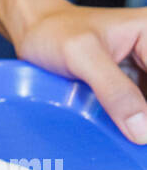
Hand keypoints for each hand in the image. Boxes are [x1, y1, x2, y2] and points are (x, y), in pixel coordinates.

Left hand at [13, 3, 146, 144]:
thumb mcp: (81, 55)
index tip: (140, 136)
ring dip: (140, 124)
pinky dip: (136, 124)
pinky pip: (142, 110)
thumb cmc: (54, 31)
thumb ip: (113, 90)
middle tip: (133, 138)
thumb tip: (142, 131)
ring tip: (130, 140)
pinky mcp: (133, 83)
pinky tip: (127, 136)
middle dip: (143, 119)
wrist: (34, 29)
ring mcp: (144, 67)